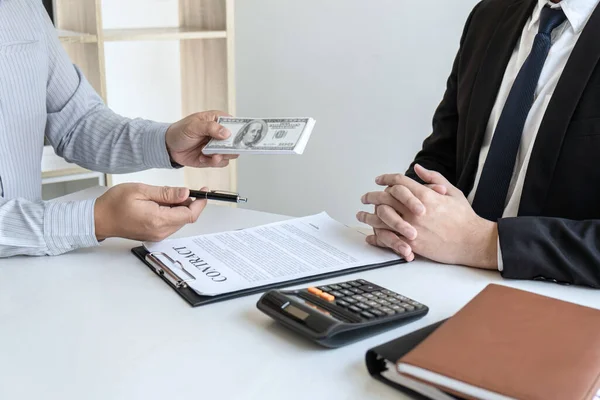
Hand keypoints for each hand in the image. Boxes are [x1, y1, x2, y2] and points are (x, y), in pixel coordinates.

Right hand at [94, 183, 207, 241]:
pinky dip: (172, 213)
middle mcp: (160, 231)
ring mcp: (157, 235)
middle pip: (186, 219)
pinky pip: (170, 224)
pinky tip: (163, 204)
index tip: (204, 193)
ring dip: (181, 209)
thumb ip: (166, 193)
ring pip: (179, 221)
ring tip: (168, 196)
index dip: (200, 203)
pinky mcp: (154, 235)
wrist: (99, 219)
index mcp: (158, 220)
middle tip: (188, 190)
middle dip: (191, 204)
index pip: (189, 215)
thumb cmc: (114, 204)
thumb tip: (186, 193)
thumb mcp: (141, 190)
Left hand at [166, 110, 237, 167]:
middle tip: (220, 149)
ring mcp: (218, 147)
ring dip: (220, 156)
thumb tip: (226, 133)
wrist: (169, 147)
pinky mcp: (214, 158)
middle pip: (236, 142)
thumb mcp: (193, 126)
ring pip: (230, 154)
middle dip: (229, 148)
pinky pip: (221, 163)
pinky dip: (212, 162)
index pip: (236, 124)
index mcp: (218, 120)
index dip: (241, 131)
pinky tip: (202, 158)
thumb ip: (210, 128)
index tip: (239, 138)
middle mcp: (221, 134)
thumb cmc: (180, 131)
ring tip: (207, 154)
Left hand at [357, 164, 497, 268]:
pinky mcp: (412, 243)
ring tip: (362, 215)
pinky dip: (377, 237)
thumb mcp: (452, 192)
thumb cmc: (464, 218)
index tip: (379, 180)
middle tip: (365, 197)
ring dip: (368, 216)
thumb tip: (418, 168)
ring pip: (382, 219)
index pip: (398, 182)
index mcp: (425, 196)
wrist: (472, 241)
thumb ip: (433, 178)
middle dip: (372, 196)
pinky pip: (388, 239)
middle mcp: (415, 210)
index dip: (386, 178)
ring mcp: (412, 227)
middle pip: (385, 198)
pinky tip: (371, 235)